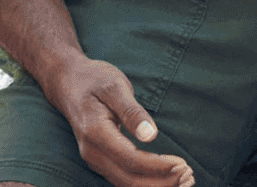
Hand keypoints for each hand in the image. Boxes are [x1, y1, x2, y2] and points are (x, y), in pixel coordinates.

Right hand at [49, 54, 194, 186]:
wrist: (67, 82)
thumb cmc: (94, 79)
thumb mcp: (114, 86)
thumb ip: (132, 112)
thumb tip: (151, 135)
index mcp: (96, 133)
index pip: (131, 160)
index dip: (158, 167)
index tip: (182, 164)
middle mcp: (92, 153)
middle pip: (129, 180)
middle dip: (161, 183)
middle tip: (189, 176)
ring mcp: (94, 159)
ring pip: (126, 183)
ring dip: (155, 186)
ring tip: (184, 179)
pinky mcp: (100, 160)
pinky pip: (124, 178)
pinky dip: (146, 182)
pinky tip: (166, 177)